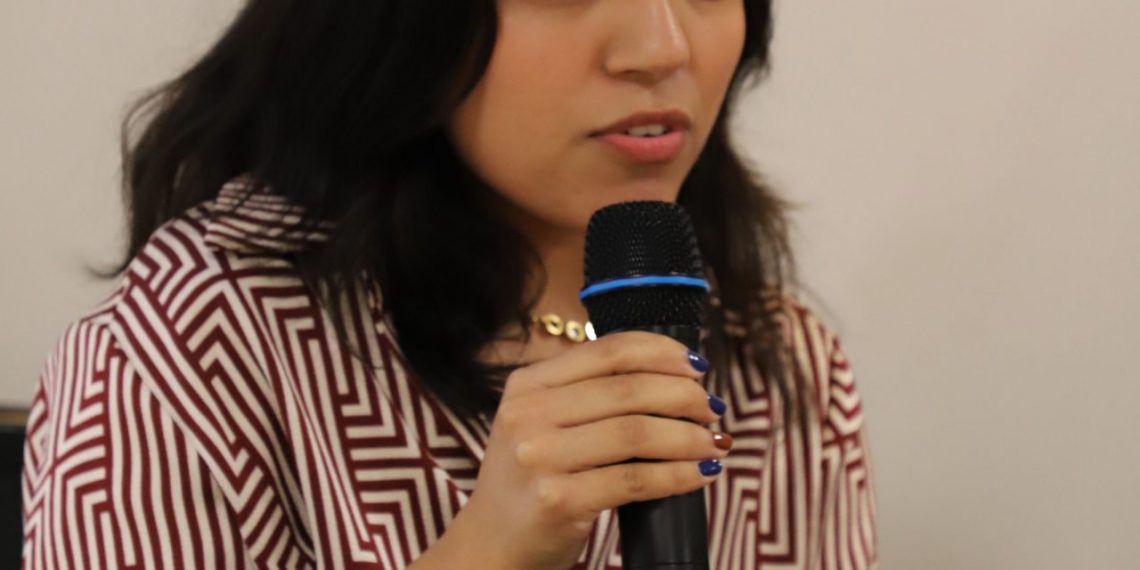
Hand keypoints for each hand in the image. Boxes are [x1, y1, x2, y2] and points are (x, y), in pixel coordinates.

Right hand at [453, 331, 730, 569]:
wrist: (491, 548)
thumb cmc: (532, 484)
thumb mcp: (542, 425)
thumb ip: (589, 396)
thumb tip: (676, 377)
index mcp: (527, 385)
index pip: (607, 351)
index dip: (662, 352)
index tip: (697, 365)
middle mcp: (528, 415)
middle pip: (628, 389)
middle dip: (684, 395)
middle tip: (712, 408)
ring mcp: (540, 457)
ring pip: (636, 432)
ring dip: (688, 436)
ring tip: (713, 442)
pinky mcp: (557, 500)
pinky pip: (636, 480)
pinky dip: (678, 475)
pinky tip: (702, 474)